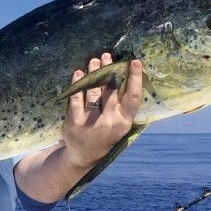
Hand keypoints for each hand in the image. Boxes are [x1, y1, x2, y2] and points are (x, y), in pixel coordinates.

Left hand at [61, 53, 142, 168]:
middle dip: (109, 70)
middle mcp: (110, 122)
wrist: (85, 154)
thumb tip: (125, 74)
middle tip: (106, 56)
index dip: (135, 78)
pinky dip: (77, 84)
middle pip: (111, 90)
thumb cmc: (106, 132)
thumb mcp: (120, 122)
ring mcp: (92, 122)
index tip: (135, 62)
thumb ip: (123, 103)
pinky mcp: (75, 122)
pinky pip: (76, 99)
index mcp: (124, 121)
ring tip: (94, 60)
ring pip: (94, 92)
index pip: (133, 97)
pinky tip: (78, 73)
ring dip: (94, 73)